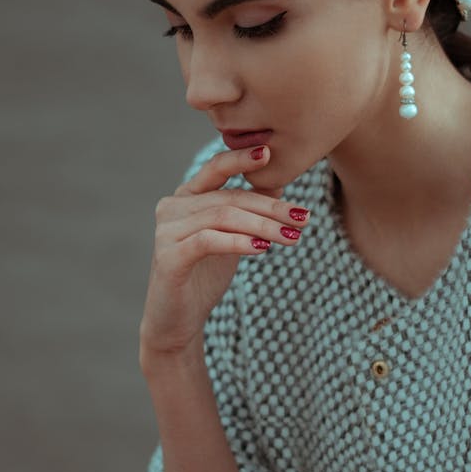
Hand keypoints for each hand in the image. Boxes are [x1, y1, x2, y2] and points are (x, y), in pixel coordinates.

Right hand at [139, 144, 311, 361]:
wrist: (177, 320)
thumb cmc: (205, 275)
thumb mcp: (232, 236)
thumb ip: (247, 207)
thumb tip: (279, 178)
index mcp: (186, 196)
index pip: (216, 168)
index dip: (242, 158)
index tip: (270, 151)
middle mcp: (172, 207)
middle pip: (229, 197)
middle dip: (270, 207)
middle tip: (304, 217)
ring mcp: (166, 231)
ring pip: (222, 216)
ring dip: (263, 226)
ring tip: (292, 237)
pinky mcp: (168, 257)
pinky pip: (208, 241)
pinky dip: (238, 241)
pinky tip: (262, 248)